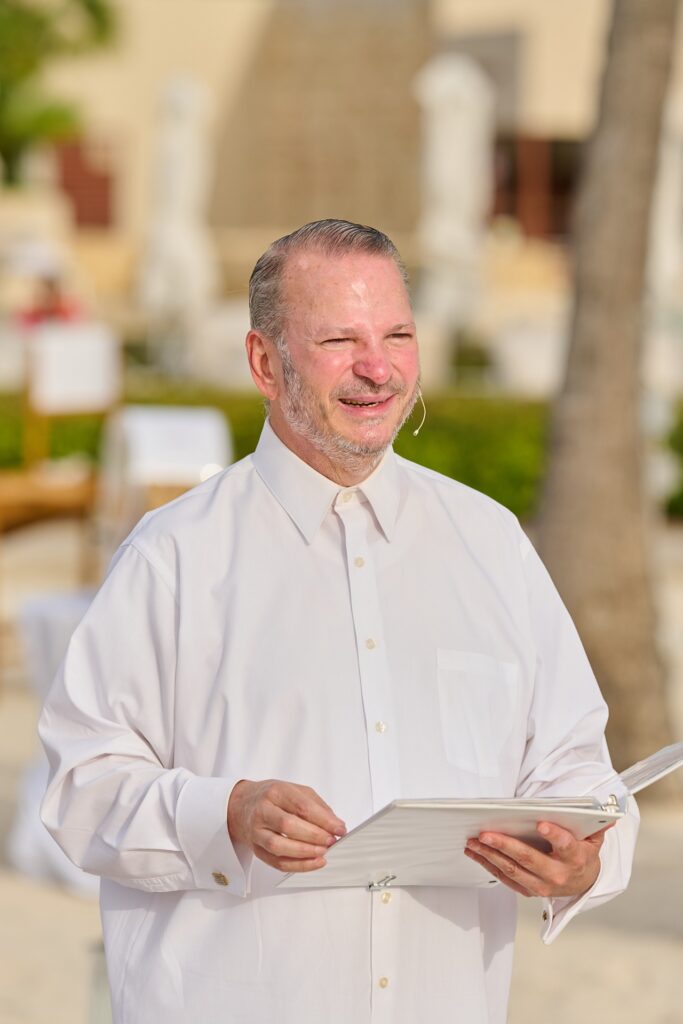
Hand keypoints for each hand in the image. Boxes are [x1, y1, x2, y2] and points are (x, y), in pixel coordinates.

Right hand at [227, 779, 346, 872]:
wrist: (242, 806)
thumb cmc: (272, 798)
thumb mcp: (295, 791)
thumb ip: (317, 806)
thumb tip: (336, 824)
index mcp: (276, 792)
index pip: (301, 806)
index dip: (323, 819)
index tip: (339, 828)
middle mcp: (263, 811)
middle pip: (288, 825)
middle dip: (314, 836)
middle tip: (331, 841)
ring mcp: (257, 831)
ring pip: (279, 846)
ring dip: (305, 853)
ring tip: (323, 852)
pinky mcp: (256, 849)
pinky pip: (276, 862)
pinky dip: (297, 866)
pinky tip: (312, 862)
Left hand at [464, 821, 612, 897]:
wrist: (583, 883)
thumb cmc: (583, 853)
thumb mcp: (593, 838)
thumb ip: (596, 825)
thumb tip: (609, 815)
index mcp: (576, 858)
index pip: (565, 845)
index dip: (554, 835)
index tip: (542, 823)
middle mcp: (558, 875)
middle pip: (528, 859)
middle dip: (504, 845)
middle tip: (485, 834)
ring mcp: (542, 886)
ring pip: (512, 870)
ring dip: (489, 855)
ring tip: (472, 842)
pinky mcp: (529, 891)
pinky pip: (505, 878)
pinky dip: (489, 865)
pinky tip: (476, 853)